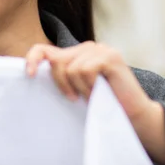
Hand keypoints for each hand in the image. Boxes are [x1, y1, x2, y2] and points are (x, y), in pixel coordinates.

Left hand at [25, 41, 164, 164]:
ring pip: (70, 68)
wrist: (134, 117)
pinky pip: (84, 70)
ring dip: (80, 88)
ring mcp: (100, 49)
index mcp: (77, 54)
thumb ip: (62, 77)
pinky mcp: (110, 56)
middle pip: (56, 60)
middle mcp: (88, 47)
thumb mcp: (76, 90)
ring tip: (94, 95)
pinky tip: (101, 92)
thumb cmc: (103, 106)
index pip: (45, 49)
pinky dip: (90, 86)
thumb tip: (34, 74)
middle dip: (61, 83)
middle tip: (75, 98)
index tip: (30, 76)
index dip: (33, 59)